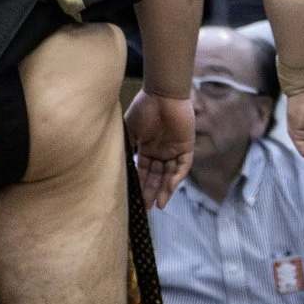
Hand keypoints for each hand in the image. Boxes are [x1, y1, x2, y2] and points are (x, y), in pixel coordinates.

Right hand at [125, 91, 192, 207]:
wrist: (162, 94)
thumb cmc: (144, 108)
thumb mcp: (130, 131)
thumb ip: (127, 147)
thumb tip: (117, 166)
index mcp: (147, 147)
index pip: (144, 171)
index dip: (140, 185)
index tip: (134, 200)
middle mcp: (161, 151)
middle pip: (156, 176)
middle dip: (150, 192)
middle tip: (145, 208)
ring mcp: (174, 149)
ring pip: (169, 174)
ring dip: (164, 189)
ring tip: (158, 205)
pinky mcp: (186, 146)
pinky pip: (183, 166)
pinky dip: (177, 177)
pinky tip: (169, 189)